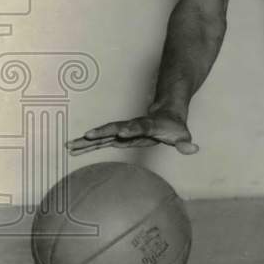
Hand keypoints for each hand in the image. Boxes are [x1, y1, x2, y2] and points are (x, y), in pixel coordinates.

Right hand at [66, 109, 198, 155]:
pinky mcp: (117, 137)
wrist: (165, 114)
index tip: (121, 133)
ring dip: (87, 141)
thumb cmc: (174, 128)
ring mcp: (123, 131)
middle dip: (101, 133)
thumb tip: (193, 148)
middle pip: (115, 128)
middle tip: (86, 136)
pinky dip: (87, 145)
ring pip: (103, 135)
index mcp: (148, 125)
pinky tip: (74, 149)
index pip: (139, 127)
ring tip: (70, 146)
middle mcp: (132, 126)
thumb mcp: (182, 136)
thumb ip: (185, 143)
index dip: (131, 129)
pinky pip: (100, 142)